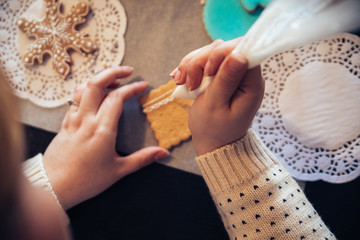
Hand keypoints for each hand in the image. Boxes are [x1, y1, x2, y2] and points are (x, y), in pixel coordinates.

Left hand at [43, 66, 168, 209]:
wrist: (52, 187)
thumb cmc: (86, 181)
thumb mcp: (118, 171)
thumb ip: (142, 159)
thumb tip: (163, 153)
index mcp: (101, 130)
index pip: (117, 98)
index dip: (132, 88)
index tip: (143, 86)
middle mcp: (86, 119)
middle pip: (96, 84)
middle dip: (112, 72)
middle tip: (128, 71)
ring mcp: (72, 119)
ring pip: (82, 88)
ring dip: (98, 79)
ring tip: (113, 81)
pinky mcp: (65, 123)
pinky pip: (74, 99)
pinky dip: (86, 90)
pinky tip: (95, 96)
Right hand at [173, 39, 263, 154]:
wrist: (211, 142)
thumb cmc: (215, 129)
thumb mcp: (216, 105)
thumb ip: (226, 79)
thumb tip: (239, 55)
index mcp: (251, 83)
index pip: (243, 49)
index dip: (222, 54)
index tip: (208, 72)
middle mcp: (244, 74)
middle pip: (223, 48)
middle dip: (201, 61)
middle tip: (189, 83)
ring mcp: (231, 73)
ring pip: (210, 52)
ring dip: (192, 64)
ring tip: (181, 83)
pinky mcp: (220, 74)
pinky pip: (204, 61)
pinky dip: (190, 68)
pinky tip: (180, 80)